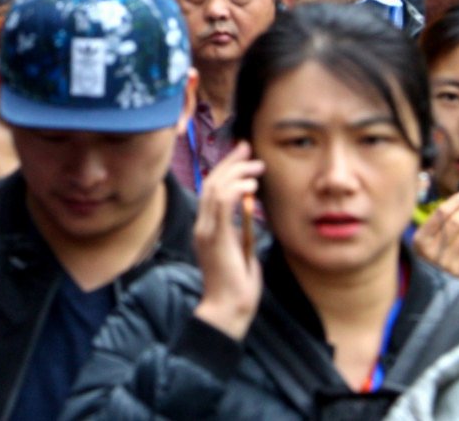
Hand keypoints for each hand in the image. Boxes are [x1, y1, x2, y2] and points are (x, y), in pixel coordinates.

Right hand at [192, 142, 265, 341]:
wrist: (228, 310)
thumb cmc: (237, 288)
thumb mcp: (241, 252)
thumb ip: (242, 231)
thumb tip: (253, 212)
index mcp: (206, 229)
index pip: (211, 190)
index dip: (226, 169)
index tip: (242, 155)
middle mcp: (202, 226)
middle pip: (211, 183)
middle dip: (230, 162)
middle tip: (248, 148)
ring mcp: (206, 232)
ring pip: (215, 189)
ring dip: (237, 173)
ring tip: (256, 167)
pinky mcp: (215, 238)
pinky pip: (222, 204)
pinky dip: (236, 189)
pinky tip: (251, 185)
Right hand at [412, 189, 458, 278]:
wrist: (428, 286)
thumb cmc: (425, 255)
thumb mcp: (422, 239)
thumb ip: (435, 223)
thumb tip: (457, 204)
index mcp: (420, 240)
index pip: (440, 215)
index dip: (455, 202)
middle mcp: (432, 251)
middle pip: (454, 223)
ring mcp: (445, 261)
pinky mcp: (457, 270)